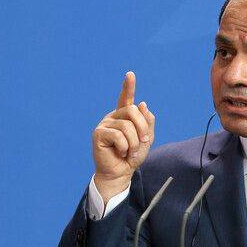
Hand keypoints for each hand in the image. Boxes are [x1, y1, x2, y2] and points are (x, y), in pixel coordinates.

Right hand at [92, 71, 155, 200]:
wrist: (121, 173)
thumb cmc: (132, 156)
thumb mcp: (147, 139)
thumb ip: (147, 122)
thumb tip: (141, 104)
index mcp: (124, 116)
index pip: (126, 99)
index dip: (128, 86)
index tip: (130, 74)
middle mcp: (113, 117)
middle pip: (133, 111)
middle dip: (142, 129)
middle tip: (142, 143)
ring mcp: (105, 124)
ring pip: (127, 126)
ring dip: (134, 142)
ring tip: (130, 152)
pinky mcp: (99, 134)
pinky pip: (118, 136)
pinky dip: (124, 147)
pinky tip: (120, 153)